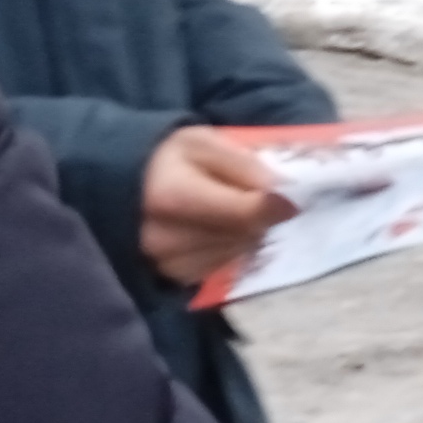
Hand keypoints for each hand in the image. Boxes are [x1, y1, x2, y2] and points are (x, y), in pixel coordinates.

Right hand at [138, 127, 295, 289]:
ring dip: (247, 232)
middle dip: (260, 216)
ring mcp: (168, 265)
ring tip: (231, 209)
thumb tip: (283, 191)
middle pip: (245, 235)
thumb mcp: (204, 143)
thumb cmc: (170, 159)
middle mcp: (165, 240)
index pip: (243, 213)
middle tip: (254, 195)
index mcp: (171, 198)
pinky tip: (218, 228)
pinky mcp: (176, 279)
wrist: (131, 186)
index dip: (275, 206)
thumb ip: (244, 163)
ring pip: (240, 253)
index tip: (291, 196)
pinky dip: (231, 247)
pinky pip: (226, 266)